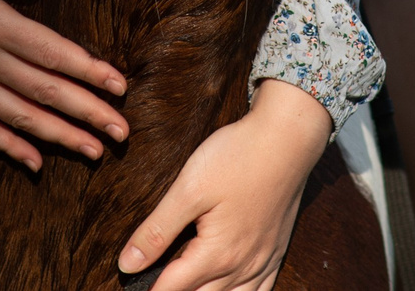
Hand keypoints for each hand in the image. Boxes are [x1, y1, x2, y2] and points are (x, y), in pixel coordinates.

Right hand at [0, 0, 127, 169]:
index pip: (49, 54)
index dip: (88, 71)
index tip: (120, 87)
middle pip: (41, 92)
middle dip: (85, 113)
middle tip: (121, 134)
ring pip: (16, 116)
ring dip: (57, 136)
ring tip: (92, 152)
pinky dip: (8, 146)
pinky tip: (35, 162)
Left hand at [117, 81, 332, 290]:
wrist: (287, 138)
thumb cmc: (237, 156)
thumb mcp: (189, 188)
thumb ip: (158, 230)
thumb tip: (127, 264)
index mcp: (216, 254)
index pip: (171, 288)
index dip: (147, 290)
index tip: (131, 285)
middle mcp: (241, 266)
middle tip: (155, 284)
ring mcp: (263, 260)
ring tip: (187, 287)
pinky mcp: (276, 249)